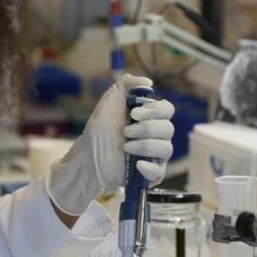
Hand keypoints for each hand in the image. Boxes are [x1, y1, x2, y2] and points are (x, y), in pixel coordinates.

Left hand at [46, 74, 174, 215]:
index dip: (155, 110)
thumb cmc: (101, 127)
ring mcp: (154, 156)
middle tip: (125, 131)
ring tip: (124, 147)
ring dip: (145, 146)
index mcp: (151, 118)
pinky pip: (160, 172)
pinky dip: (150, 168)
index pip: (167, 110)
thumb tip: (148, 82)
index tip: (134, 113)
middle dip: (146, 129)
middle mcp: (156, 136)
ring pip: (166, 149)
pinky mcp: (149, 174)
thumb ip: (128, 84)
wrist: (88, 153)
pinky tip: (137, 164)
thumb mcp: (111, 99)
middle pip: (168, 129)